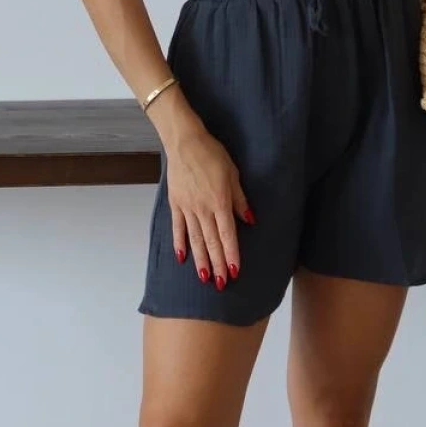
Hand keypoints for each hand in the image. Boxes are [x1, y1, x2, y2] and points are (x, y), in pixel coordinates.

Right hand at [166, 123, 253, 290]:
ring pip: (195, 240)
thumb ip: (240, 199)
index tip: (235, 271)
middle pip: (211, 242)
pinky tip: (182, 258)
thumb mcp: (233, 174)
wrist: (185, 142)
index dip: (232, 254)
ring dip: (201, 260)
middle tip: (221, 284)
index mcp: (220, 202)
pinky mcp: (175, 204)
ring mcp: (187, 208)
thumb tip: (249, 220)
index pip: (227, 234)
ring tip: (205, 278)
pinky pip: (178, 228)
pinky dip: (179, 243)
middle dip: (218, 264)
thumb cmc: (213, 155)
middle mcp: (203, 209)